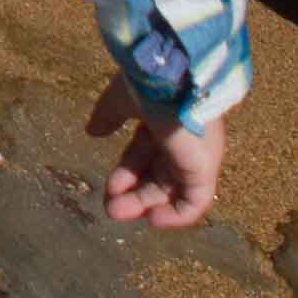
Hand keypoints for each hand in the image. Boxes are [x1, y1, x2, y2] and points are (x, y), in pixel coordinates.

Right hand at [88, 71, 225, 228]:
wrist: (172, 77)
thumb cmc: (146, 84)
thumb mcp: (120, 99)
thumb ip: (108, 116)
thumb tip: (92, 131)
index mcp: (164, 120)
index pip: (146, 153)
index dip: (126, 171)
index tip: (108, 187)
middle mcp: (183, 141)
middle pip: (158, 175)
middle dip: (132, 193)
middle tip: (109, 208)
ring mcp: (195, 156)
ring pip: (172, 190)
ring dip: (145, 204)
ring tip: (116, 212)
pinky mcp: (204, 170)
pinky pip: (193, 202)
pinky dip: (175, 215)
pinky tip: (151, 219)